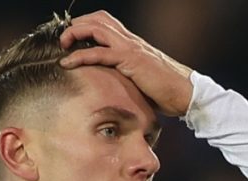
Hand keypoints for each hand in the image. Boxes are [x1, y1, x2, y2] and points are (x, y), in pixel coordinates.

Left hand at [59, 11, 193, 116]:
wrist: (186, 93)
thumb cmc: (166, 91)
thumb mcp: (141, 79)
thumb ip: (126, 76)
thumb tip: (112, 86)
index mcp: (132, 43)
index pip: (106, 22)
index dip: (86, 24)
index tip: (72, 37)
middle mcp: (130, 40)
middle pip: (98, 19)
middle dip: (77, 25)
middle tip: (63, 38)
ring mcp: (130, 48)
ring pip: (96, 29)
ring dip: (75, 33)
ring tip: (62, 44)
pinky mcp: (130, 60)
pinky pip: (99, 53)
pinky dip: (80, 56)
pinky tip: (67, 63)